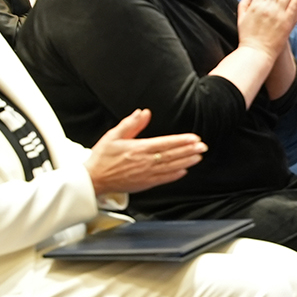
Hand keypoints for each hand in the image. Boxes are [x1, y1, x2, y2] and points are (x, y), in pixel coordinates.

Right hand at [85, 108, 206, 195]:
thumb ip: (131, 124)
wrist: (93, 179)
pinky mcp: (144, 184)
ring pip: (171, 167)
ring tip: (198, 157)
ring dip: (186, 161)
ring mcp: (146, 174)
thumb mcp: (113, 135)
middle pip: (172, 155)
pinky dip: (175, 175)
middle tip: (203, 147)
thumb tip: (143, 112)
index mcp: (139, 148)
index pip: (166, 143)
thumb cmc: (102, 157)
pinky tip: (184, 171)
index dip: (181, 141)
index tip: (194, 138)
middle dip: (189, 150)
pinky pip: (163, 179)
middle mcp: (145, 162)